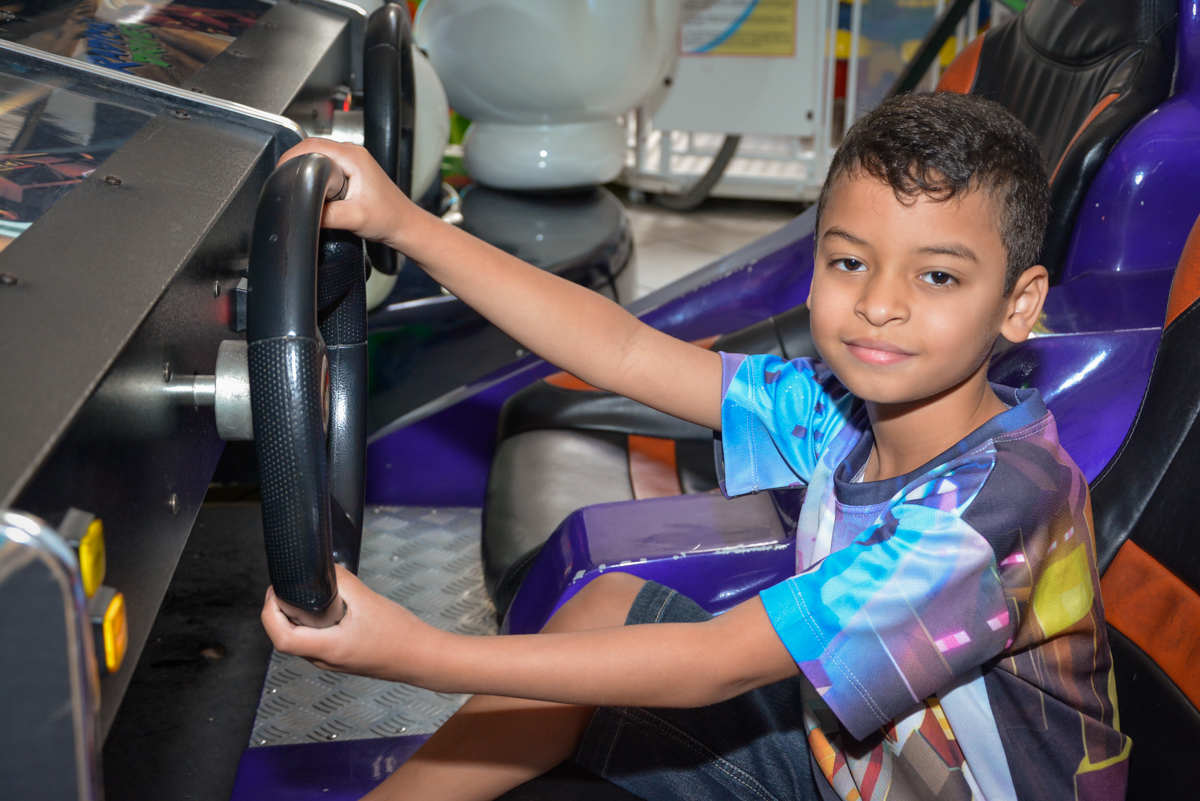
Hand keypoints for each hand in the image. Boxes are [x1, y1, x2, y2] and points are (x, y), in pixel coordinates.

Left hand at [261, 565, 429, 680]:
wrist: (422, 657)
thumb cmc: (401, 636)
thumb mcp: (368, 601)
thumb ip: (342, 583)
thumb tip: (324, 569)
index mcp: (329, 648)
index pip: (282, 638)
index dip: (271, 614)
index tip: (275, 592)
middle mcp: (326, 659)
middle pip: (286, 639)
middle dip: (279, 612)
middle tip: (286, 588)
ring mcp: (333, 661)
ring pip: (300, 642)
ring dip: (295, 619)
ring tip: (304, 596)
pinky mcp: (341, 658)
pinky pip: (315, 643)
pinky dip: (310, 626)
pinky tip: (324, 610)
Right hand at [277, 138, 415, 248]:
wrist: (404, 226)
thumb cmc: (389, 218)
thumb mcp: (355, 218)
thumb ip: (327, 215)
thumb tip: (304, 212)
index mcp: (354, 157)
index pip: (312, 145)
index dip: (292, 155)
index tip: (280, 170)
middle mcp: (353, 154)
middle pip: (312, 149)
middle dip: (296, 163)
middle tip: (285, 182)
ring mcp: (352, 162)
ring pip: (318, 158)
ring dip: (306, 170)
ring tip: (298, 187)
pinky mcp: (351, 172)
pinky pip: (326, 167)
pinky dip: (315, 176)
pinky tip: (314, 191)